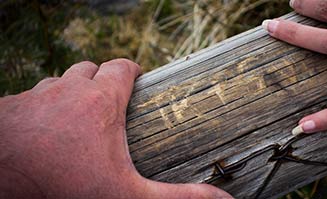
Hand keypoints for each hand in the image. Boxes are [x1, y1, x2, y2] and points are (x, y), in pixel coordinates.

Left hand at [0, 59, 231, 198]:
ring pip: (57, 82)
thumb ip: (178, 196)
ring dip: (69, 92)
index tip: (138, 79)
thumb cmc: (65, 190)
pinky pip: (29, 98)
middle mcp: (64, 91)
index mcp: (99, 102)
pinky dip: (40, 107)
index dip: (131, 71)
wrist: (2, 188)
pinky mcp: (8, 108)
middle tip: (109, 101)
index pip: (121, 67)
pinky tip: (44, 130)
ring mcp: (33, 97)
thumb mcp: (128, 196)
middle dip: (100, 79)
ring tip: (77, 115)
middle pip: (88, 69)